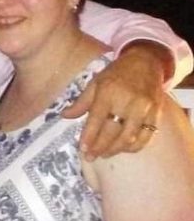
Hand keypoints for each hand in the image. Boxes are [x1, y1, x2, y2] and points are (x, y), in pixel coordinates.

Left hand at [62, 42, 167, 159]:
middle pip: (112, 131)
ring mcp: (143, 109)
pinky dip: (134, 147)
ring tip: (103, 155)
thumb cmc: (116, 73)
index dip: (89, 136)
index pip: (96, 119)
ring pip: (129, 137)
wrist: (146, 62)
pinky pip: (146, 137)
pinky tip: (123, 149)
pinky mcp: (156, 114)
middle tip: (90, 157)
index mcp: (108, 92)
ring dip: (115, 150)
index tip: (82, 149)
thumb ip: (81, 102)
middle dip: (100, 147)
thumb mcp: (95, 82)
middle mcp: (126, 101)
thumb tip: (64, 116)